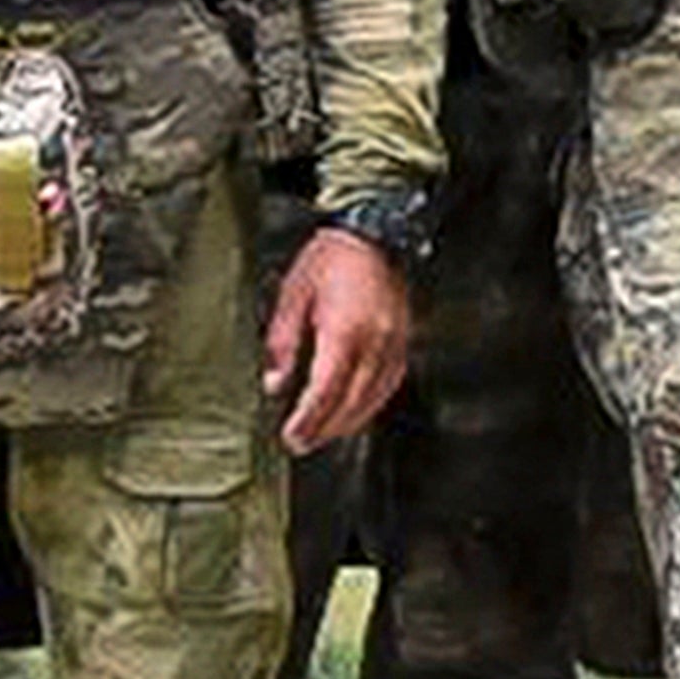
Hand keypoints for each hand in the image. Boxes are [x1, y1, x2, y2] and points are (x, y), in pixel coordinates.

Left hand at [267, 226, 417, 452]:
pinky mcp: (403, 342)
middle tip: (300, 443)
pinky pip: (389, 384)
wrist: (375, 235)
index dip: (308, 420)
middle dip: (324, 428)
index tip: (292, 436)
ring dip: (348, 421)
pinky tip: (355, 410)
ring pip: (374, 398)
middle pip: (351, 402)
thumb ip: (282, 343)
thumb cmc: (332, 258)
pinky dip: (370, 403)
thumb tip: (275, 383)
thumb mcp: (292, 295)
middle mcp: (376, 342)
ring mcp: (395, 344)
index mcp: (345, 330)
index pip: (326, 390)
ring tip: (323, 433)